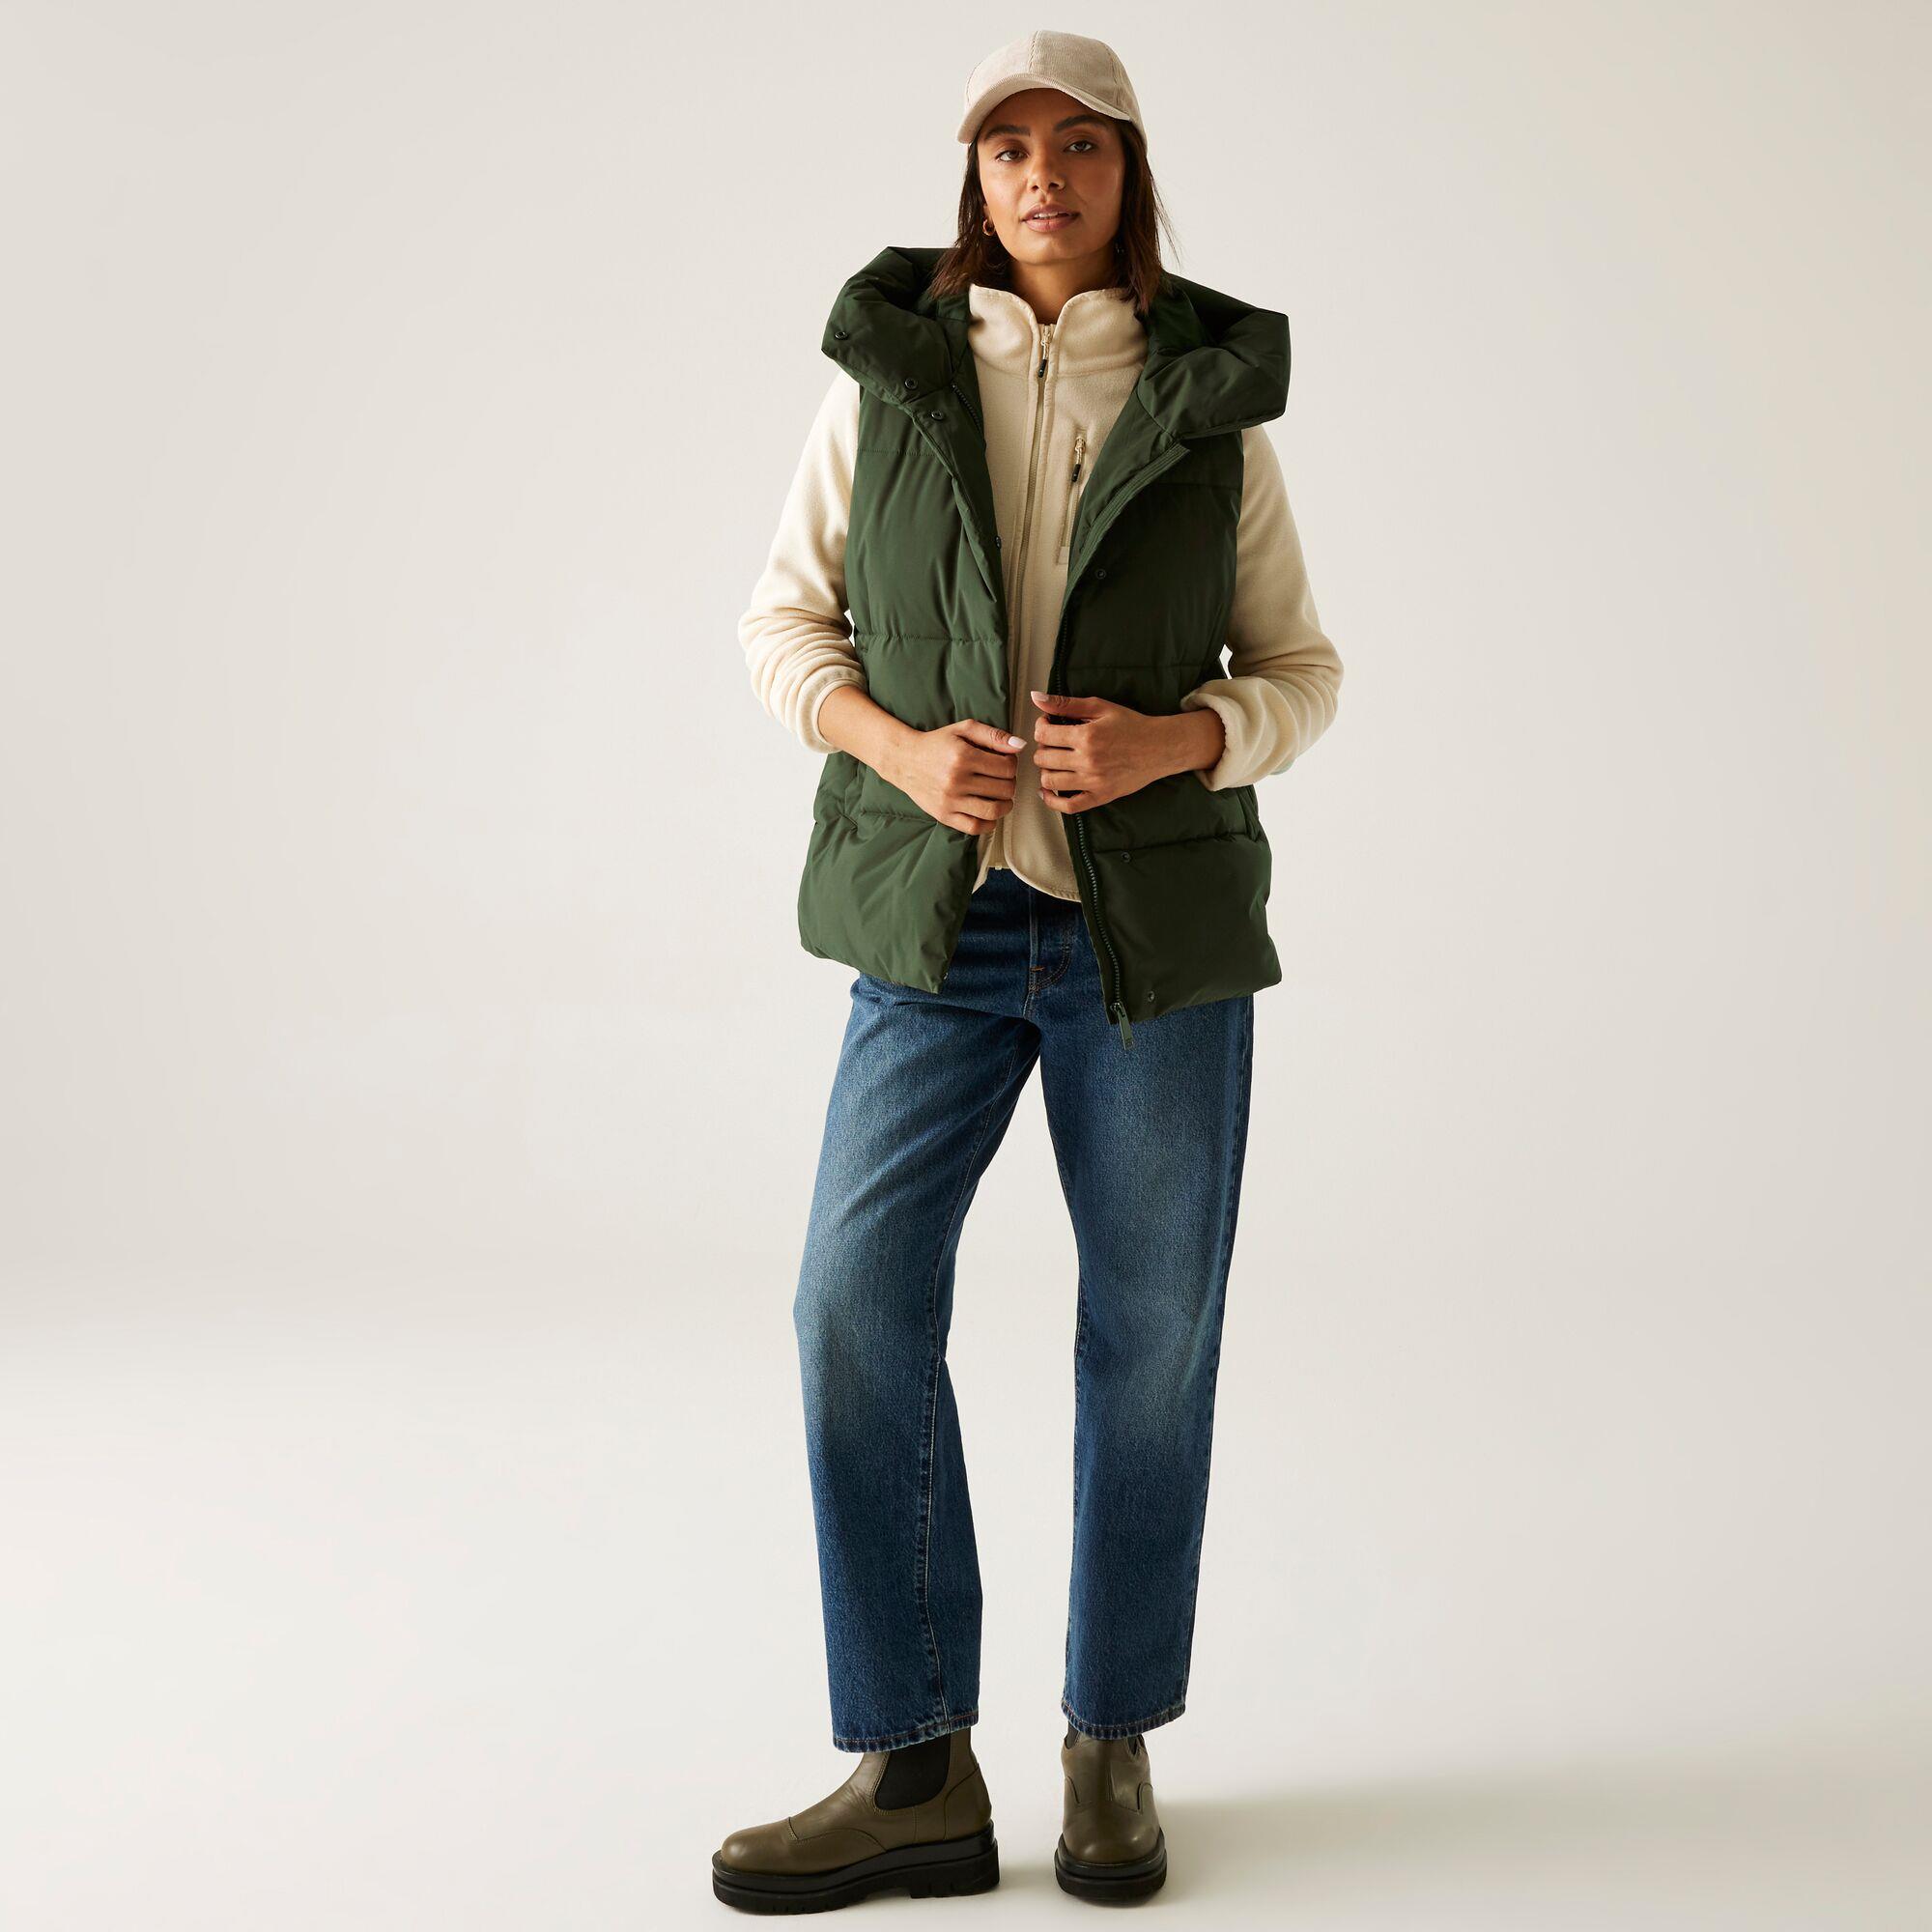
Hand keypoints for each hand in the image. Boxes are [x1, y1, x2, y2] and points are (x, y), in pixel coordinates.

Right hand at [881, 717, 1027, 835]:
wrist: (904, 759)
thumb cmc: (936, 743)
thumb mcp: (964, 729)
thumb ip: (993, 735)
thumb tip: (1020, 746)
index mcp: (963, 756)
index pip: (1007, 767)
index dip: (1013, 765)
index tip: (1006, 764)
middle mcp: (957, 780)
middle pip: (1004, 789)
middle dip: (1010, 783)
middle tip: (1004, 779)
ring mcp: (950, 801)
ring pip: (993, 810)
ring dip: (1006, 805)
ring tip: (1003, 798)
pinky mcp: (944, 816)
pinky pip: (975, 827)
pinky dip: (989, 824)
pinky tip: (990, 814)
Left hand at [1028, 690, 1224, 812]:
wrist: (1160, 747)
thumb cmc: (1132, 725)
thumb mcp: (1101, 707)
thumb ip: (1067, 703)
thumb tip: (1037, 698)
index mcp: (1086, 736)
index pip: (1043, 735)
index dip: (1040, 727)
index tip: (1047, 726)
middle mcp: (1087, 760)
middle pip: (1043, 758)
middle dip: (1042, 748)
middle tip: (1052, 743)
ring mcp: (1093, 781)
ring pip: (1050, 781)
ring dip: (1046, 771)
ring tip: (1054, 762)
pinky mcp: (1100, 797)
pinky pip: (1068, 806)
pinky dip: (1052, 801)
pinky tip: (1048, 791)